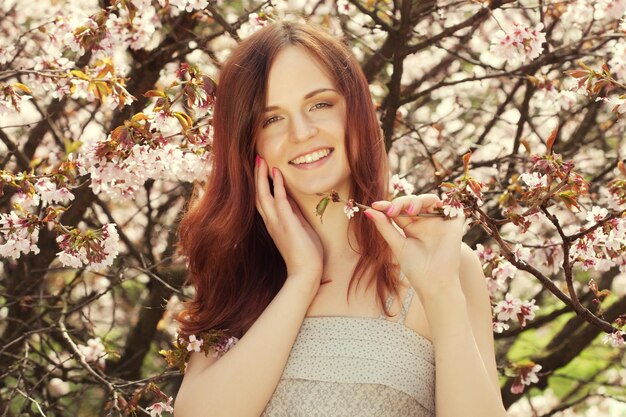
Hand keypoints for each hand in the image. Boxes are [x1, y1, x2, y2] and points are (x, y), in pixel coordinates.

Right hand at [255, 156, 323, 294]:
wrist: (306, 273)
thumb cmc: (305, 255)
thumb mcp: (298, 230)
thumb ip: (293, 216)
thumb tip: (292, 201)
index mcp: (273, 225)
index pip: (263, 201)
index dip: (260, 185)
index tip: (261, 169)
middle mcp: (271, 223)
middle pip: (258, 195)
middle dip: (257, 177)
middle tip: (257, 159)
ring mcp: (277, 223)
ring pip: (264, 195)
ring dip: (262, 177)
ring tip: (261, 161)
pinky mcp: (287, 223)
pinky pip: (280, 200)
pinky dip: (277, 185)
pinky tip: (277, 173)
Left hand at [365, 195, 464, 300]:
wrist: (434, 282)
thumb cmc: (415, 268)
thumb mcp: (397, 245)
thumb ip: (384, 227)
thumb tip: (368, 211)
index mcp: (410, 227)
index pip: (398, 210)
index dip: (388, 205)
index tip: (375, 205)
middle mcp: (425, 222)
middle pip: (412, 202)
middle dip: (401, 202)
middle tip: (392, 211)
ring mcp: (439, 221)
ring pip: (429, 199)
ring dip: (417, 200)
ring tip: (410, 211)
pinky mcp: (453, 223)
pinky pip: (450, 206)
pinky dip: (441, 202)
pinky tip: (430, 207)